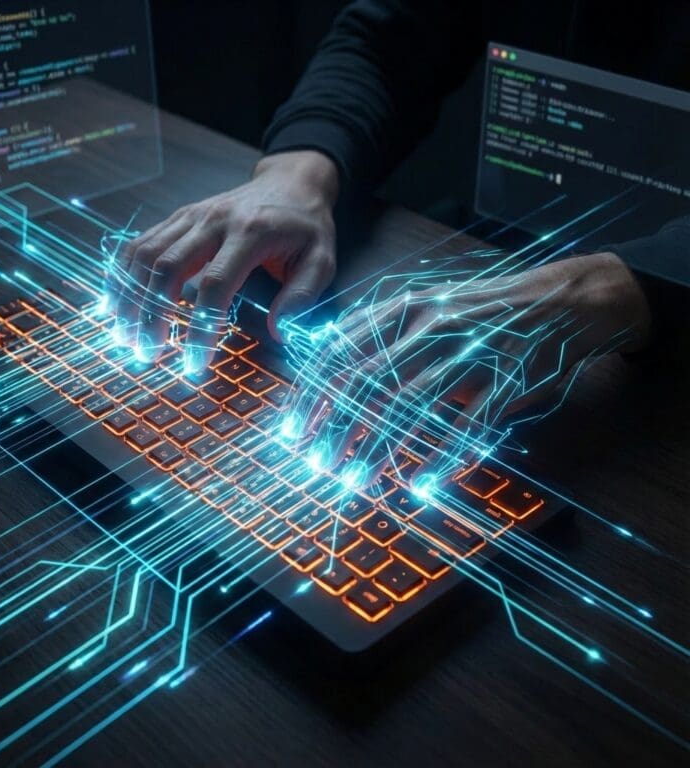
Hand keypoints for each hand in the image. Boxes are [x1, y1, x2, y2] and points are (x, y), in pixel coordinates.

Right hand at [112, 150, 338, 368]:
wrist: (290, 182)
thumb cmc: (306, 227)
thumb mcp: (322, 259)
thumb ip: (302, 295)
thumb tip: (279, 332)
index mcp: (250, 233)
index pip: (215, 285)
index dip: (200, 327)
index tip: (193, 364)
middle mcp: (213, 221)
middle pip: (167, 269)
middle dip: (151, 316)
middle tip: (145, 354)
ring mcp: (191, 216)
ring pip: (146, 255)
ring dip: (130, 297)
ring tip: (124, 335)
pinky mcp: (178, 217)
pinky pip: (140, 242)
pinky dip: (123, 272)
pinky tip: (116, 301)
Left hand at [286, 252, 650, 492]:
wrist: (561, 300)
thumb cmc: (484, 308)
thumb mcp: (427, 303)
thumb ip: (380, 328)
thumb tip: (323, 357)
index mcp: (406, 308)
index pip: (340, 350)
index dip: (310, 392)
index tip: (292, 428)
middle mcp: (432, 327)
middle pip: (366, 382)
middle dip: (334, 427)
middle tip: (315, 463)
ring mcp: (470, 354)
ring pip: (409, 407)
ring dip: (376, 449)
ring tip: (353, 481)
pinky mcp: (507, 381)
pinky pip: (470, 426)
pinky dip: (443, 458)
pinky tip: (422, 484)